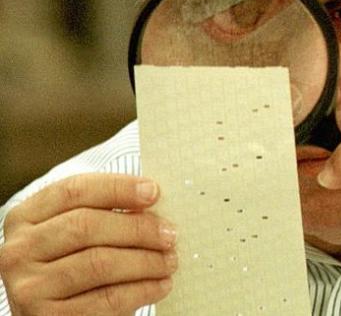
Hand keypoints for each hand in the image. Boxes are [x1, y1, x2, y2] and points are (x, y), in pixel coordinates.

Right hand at [0, 174, 177, 314]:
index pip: (73, 191)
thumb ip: (102, 212)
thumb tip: (151, 197)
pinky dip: (141, 290)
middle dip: (137, 228)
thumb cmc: (72, 263)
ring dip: (146, 261)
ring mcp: (29, 287)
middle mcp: (19, 251)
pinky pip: (106, 299)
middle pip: (86, 226)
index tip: (154, 192)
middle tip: (170, 234)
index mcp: (24, 218)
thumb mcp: (74, 234)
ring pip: (99, 263)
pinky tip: (160, 284)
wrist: (51, 315)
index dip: (118, 188)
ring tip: (169, 260)